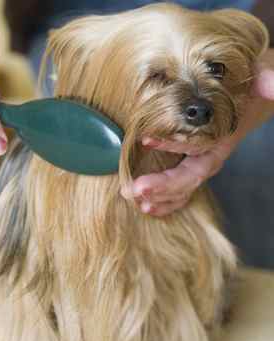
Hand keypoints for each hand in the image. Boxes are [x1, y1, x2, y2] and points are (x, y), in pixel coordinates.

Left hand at [121, 48, 273, 216]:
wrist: (248, 103)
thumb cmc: (248, 92)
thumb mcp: (261, 80)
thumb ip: (267, 81)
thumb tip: (271, 85)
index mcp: (222, 139)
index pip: (198, 146)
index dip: (173, 145)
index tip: (146, 139)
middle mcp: (210, 157)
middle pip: (187, 178)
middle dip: (162, 186)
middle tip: (135, 189)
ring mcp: (199, 165)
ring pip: (181, 189)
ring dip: (158, 197)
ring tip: (135, 200)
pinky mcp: (189, 167)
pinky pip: (178, 191)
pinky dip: (163, 201)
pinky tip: (146, 206)